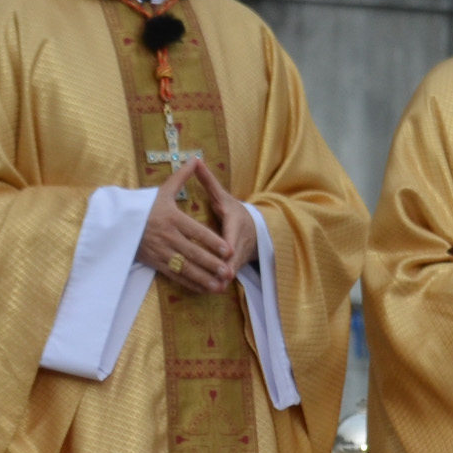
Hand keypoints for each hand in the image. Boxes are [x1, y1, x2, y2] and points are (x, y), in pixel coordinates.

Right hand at [138, 159, 231, 293]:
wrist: (118, 222)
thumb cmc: (143, 205)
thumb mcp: (162, 190)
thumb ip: (182, 176)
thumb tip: (196, 158)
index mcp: (171, 218)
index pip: (195, 232)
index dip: (212, 242)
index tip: (227, 250)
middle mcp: (167, 236)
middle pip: (192, 252)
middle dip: (211, 264)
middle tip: (227, 271)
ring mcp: (160, 251)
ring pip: (185, 268)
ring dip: (203, 278)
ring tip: (219, 285)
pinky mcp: (155, 263)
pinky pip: (175, 276)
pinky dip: (190, 284)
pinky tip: (204, 288)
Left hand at [200, 166, 259, 284]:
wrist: (256, 228)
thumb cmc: (235, 211)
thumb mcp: (223, 196)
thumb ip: (209, 182)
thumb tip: (196, 161)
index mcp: (236, 224)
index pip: (234, 234)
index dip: (230, 244)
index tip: (226, 252)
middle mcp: (240, 241)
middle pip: (234, 256)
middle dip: (227, 267)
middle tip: (219, 276)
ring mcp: (240, 256)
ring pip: (232, 269)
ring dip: (223, 278)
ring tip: (214, 288)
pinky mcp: (237, 267)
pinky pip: (228, 276)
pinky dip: (221, 282)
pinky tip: (212, 291)